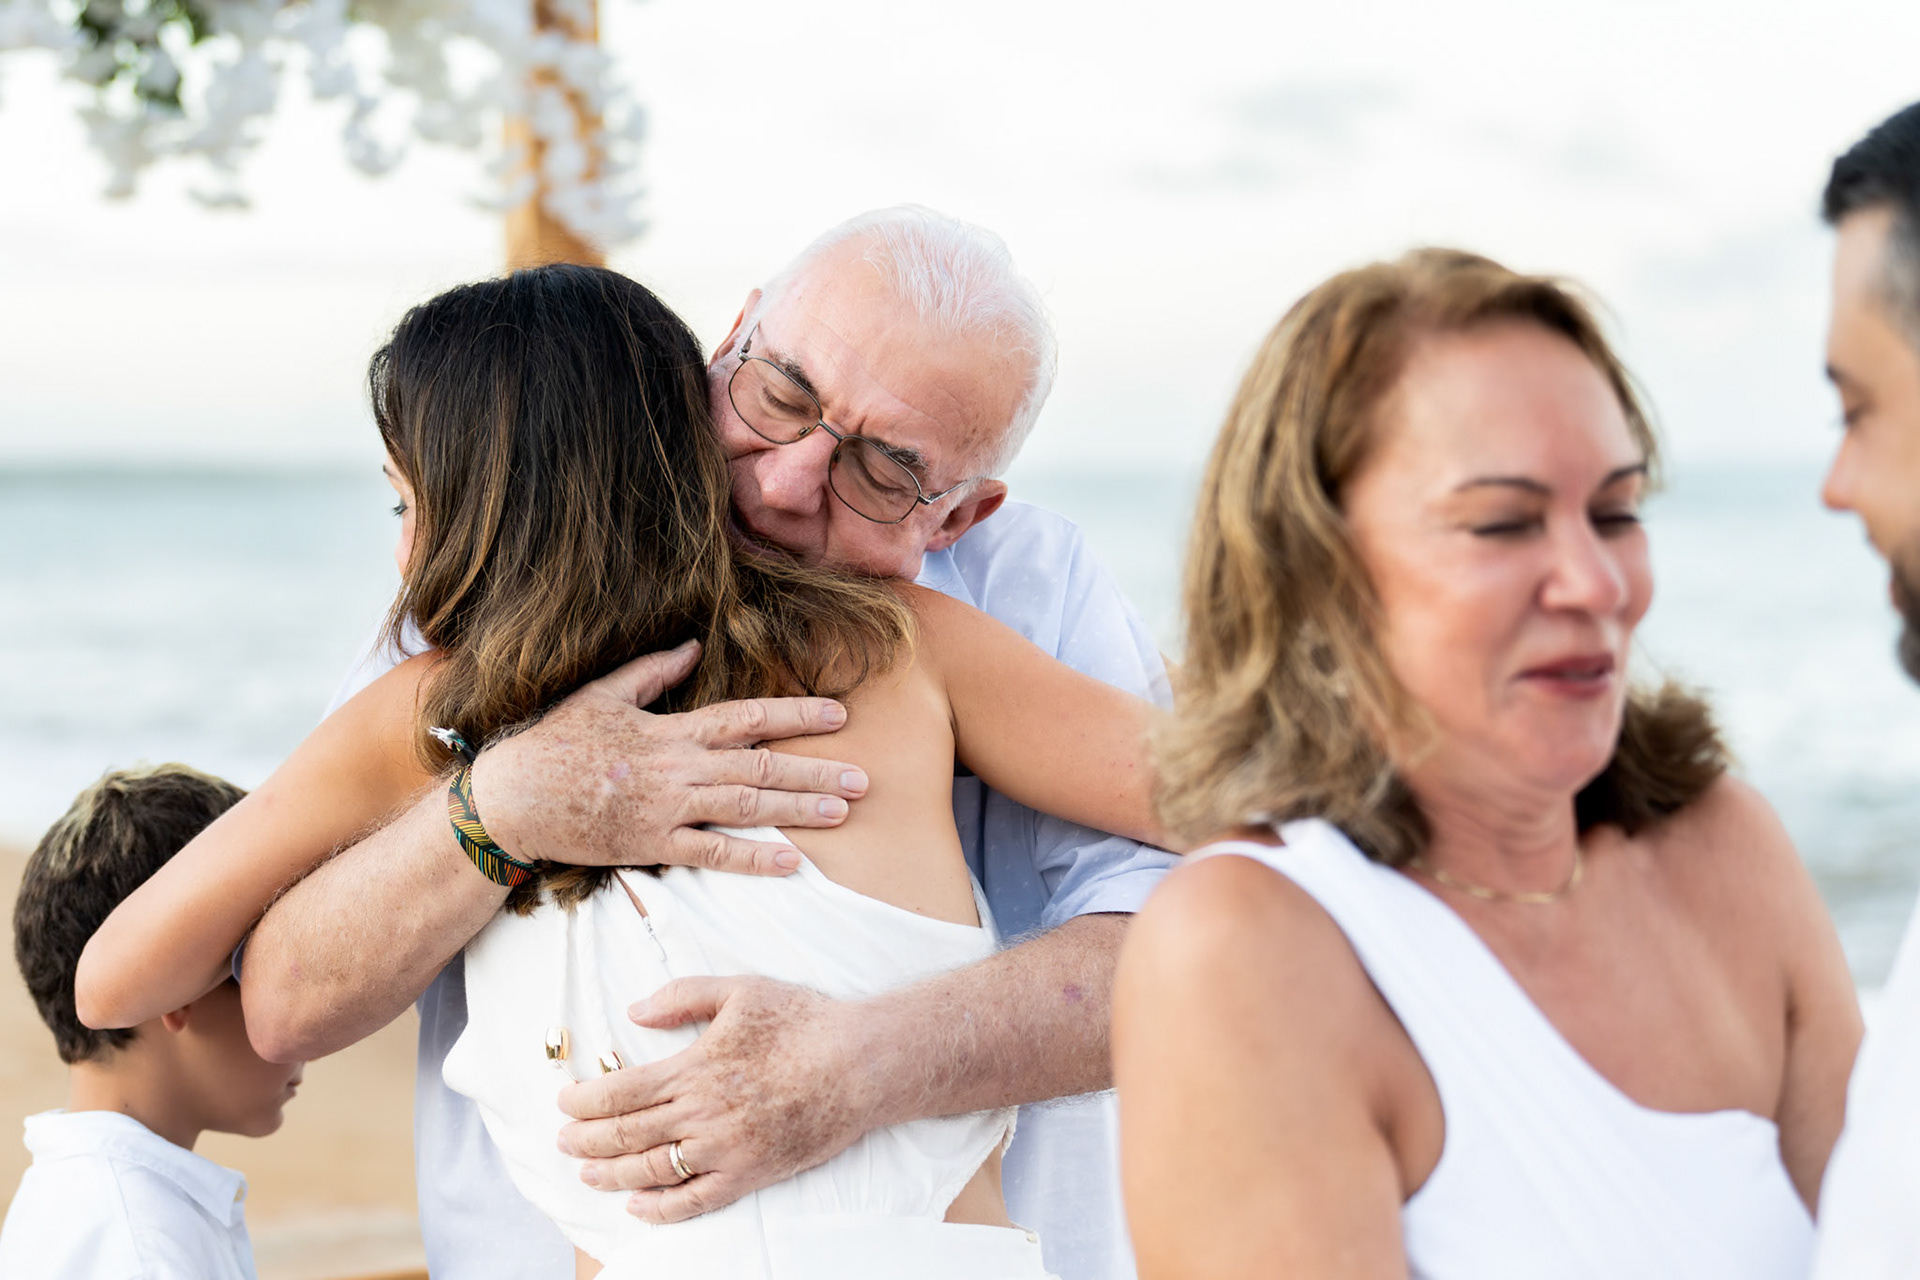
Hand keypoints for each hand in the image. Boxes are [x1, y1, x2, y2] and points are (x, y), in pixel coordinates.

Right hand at [471, 641, 867, 873]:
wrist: (513, 798)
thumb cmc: (555, 742)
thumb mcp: (603, 693)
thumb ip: (652, 671)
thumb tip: (691, 645)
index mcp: (671, 728)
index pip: (747, 716)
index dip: (796, 714)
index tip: (838, 714)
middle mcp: (678, 766)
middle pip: (761, 766)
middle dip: (816, 771)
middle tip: (863, 779)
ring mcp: (667, 808)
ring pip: (746, 808)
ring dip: (798, 810)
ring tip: (842, 813)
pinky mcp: (652, 845)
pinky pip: (711, 853)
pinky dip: (752, 858)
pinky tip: (790, 861)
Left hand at [553, 975, 878, 1222]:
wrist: (860, 1064)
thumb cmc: (803, 1022)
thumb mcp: (741, 990)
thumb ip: (682, 996)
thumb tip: (634, 1012)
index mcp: (693, 1067)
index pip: (619, 1092)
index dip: (583, 1101)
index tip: (564, 1102)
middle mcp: (701, 1113)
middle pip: (625, 1134)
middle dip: (584, 1140)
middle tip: (562, 1142)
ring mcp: (724, 1149)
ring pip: (650, 1170)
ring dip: (611, 1175)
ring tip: (588, 1174)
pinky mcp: (748, 1174)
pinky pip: (694, 1200)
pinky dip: (660, 1208)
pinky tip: (638, 1206)